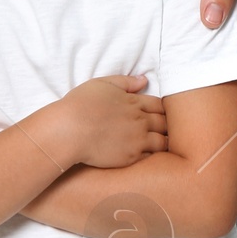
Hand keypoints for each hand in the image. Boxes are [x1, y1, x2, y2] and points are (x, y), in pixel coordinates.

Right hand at [53, 76, 170, 169]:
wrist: (69, 130)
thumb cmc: (81, 104)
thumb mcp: (103, 84)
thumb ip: (126, 82)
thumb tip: (144, 79)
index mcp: (134, 102)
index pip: (159, 105)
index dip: (162, 109)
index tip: (161, 114)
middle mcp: (140, 121)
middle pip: (164, 123)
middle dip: (167, 125)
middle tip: (167, 130)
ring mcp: (137, 140)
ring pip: (162, 141)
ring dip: (164, 141)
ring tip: (164, 145)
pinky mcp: (130, 158)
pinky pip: (151, 157)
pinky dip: (153, 156)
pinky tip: (151, 157)